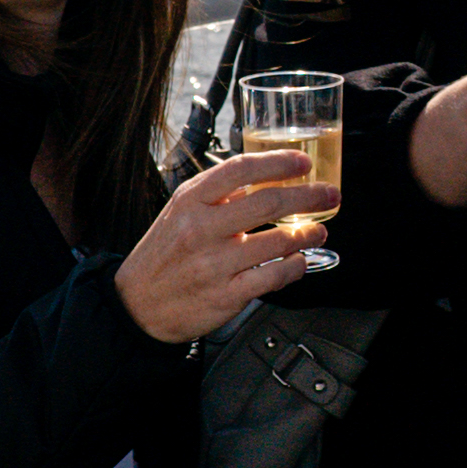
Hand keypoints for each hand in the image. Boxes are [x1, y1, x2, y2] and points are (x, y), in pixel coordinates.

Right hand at [113, 148, 326, 343]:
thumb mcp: (179, 212)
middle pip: (268, 202)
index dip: (278, 162)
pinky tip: (300, 261)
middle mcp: (203, 229)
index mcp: (191, 201)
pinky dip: (296, 266)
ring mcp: (215, 263)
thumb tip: (263, 179)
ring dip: (308, 233)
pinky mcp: (227, 294)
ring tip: (319, 230)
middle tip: (329, 194)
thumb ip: (217, 195)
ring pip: (278, 240)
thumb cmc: (163, 255)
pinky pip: (274, 275)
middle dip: (308, 196)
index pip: (241, 169)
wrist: (137, 304)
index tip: (303, 162)